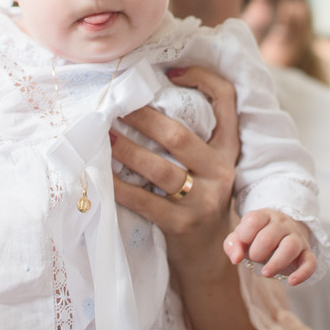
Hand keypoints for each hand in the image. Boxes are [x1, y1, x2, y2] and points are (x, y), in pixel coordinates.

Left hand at [110, 64, 261, 329]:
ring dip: (126, 150)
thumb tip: (144, 96)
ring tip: (103, 135)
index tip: (170, 70)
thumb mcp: (207, 167)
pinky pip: (143, 201)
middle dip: (143, 117)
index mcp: (229, 150)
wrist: (209, 259)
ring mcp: (204, 200)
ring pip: (159, 168)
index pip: (226, 101)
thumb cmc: (197, 200)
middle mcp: (221, 171)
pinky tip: (100, 176)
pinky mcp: (183, 225)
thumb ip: (193, 138)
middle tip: (115, 104)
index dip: (202, 78)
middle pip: (180, 135)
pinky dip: (118, 187)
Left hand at [224, 208, 316, 285]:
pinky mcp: (307, 253)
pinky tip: (291, 282)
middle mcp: (282, 224)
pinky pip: (310, 262)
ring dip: (277, 262)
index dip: (244, 234)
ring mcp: (297, 238)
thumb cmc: (256, 238)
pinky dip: (303, 273)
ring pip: (292, 246)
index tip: (243, 242)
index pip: (254, 219)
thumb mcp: (241, 238)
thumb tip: (235, 259)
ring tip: (266, 273)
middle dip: (258, 251)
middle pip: (271, 234)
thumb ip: (232, 244)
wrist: (281, 237)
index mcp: (264, 216)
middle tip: (254, 258)